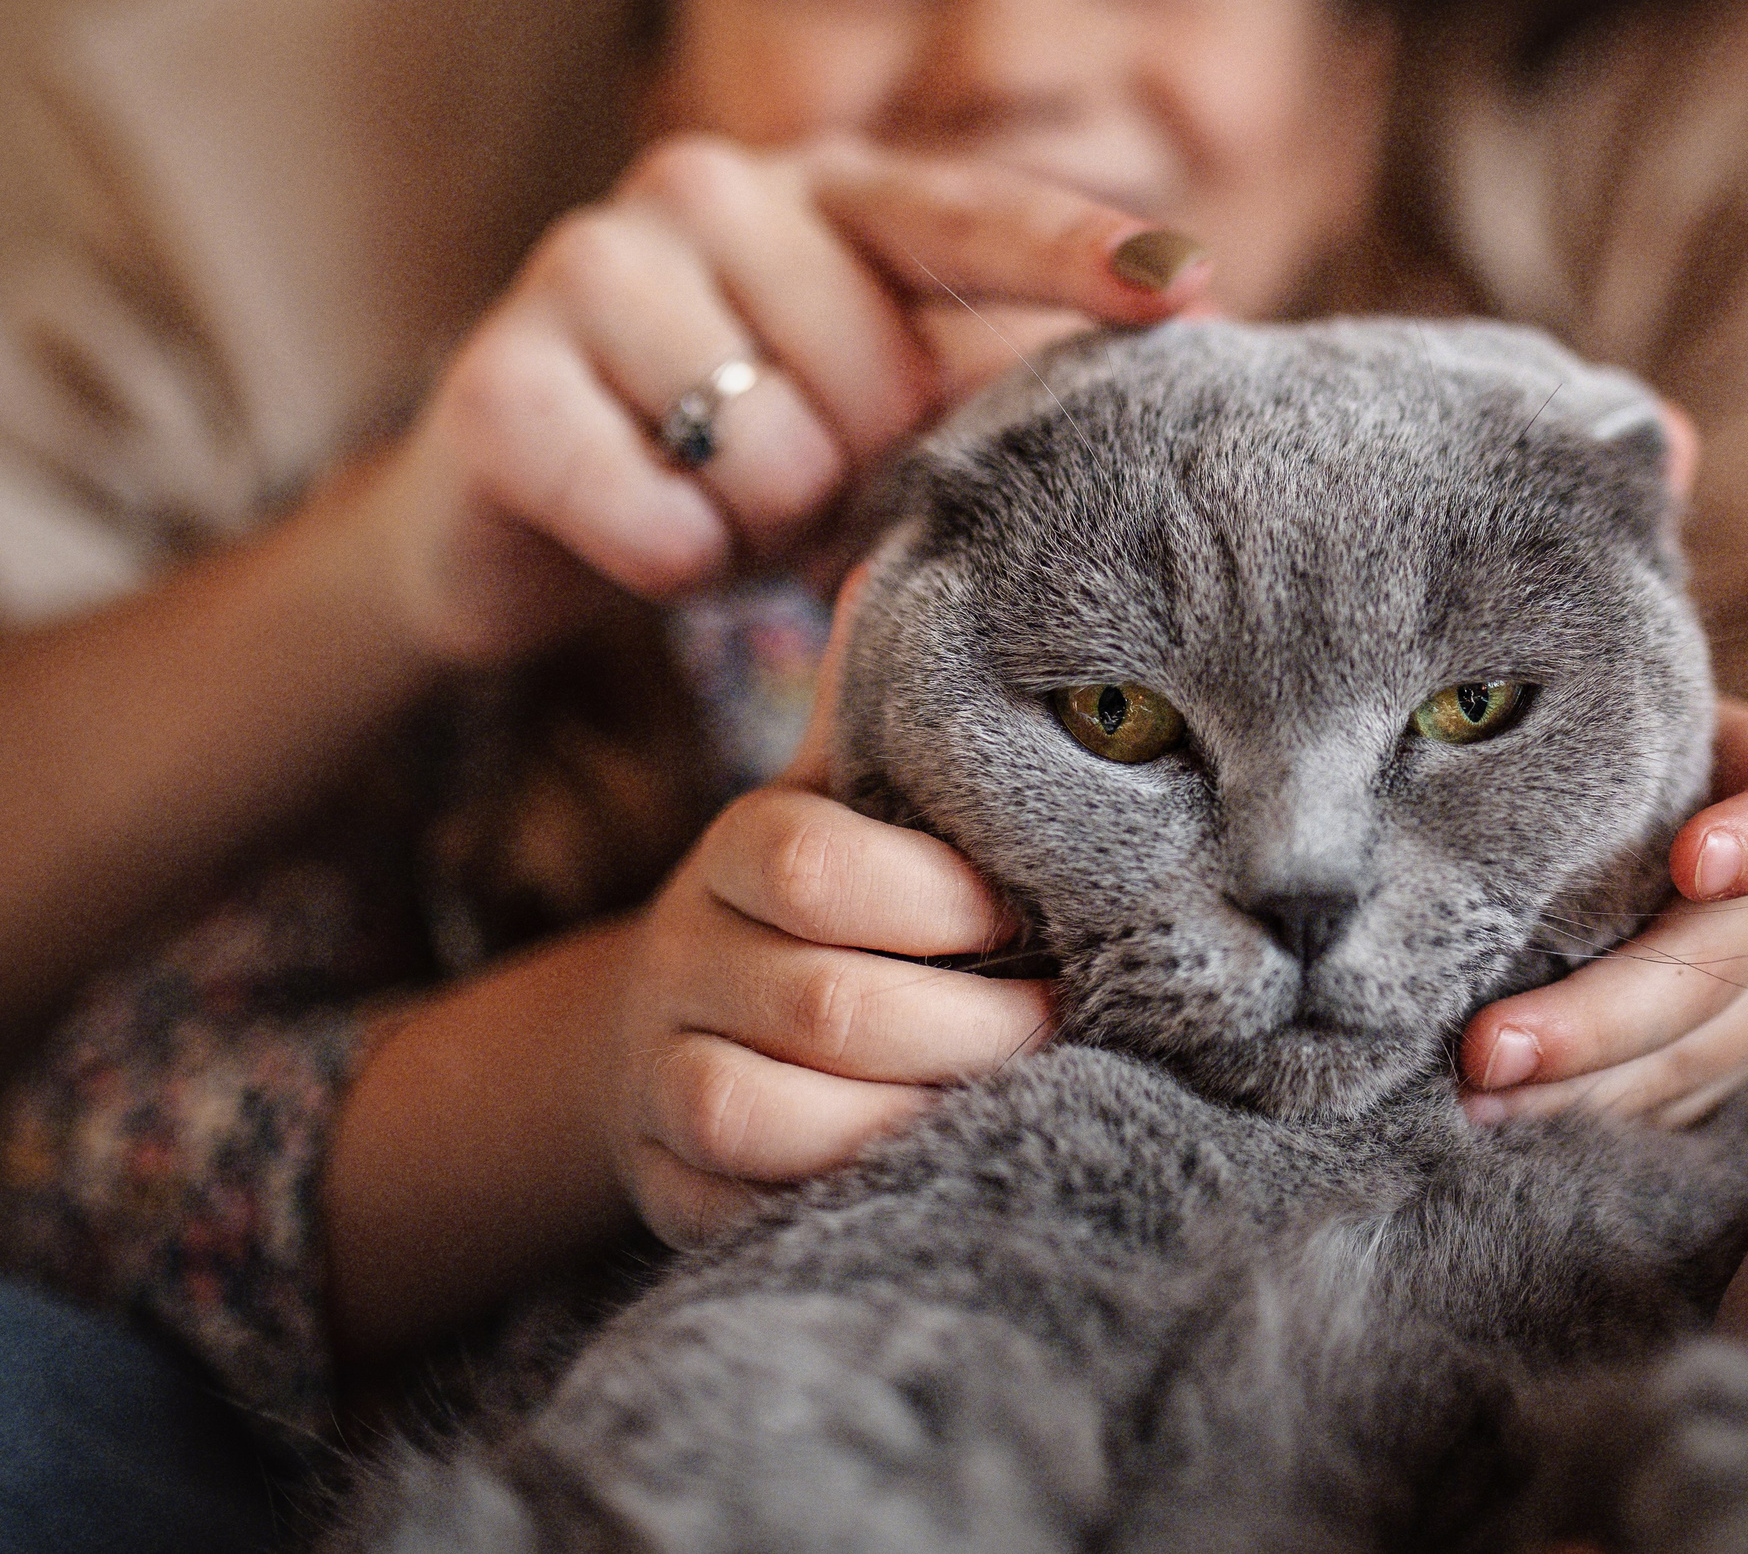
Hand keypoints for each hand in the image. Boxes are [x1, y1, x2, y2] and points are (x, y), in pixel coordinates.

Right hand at [361, 133, 1209, 668]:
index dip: (1078, 257)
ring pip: (766, 454)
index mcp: (831, 191)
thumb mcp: (886, 408)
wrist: (539, 512)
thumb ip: (1001, 374)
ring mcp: (588, 264)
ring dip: (761, 527)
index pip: (971, 217)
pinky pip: (655, 516)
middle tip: (804, 486)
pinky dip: (671, 562)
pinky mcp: (497, 381)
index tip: (1185, 290)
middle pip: (874, 385)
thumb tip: (1196, 338)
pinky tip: (646, 533)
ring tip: (724, 505)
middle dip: (857, 476)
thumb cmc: (754, 448)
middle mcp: (709, 189)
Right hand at [602, 566, 1053, 1245]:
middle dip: (974, 1026)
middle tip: (1067, 1024)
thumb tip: (932, 556)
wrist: (682, 1028)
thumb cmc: (828, 902)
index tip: (1024, 916)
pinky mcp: (667, 1185)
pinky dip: (841, 1195)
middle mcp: (684, 959)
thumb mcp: (856, 799)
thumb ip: (896, 712)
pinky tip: (929, 1165)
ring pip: (766, 1115)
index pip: (814, 859)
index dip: (939, 897)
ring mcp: (664, 1076)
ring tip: (1008, 1103)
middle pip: (826, 1001)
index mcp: (744, 853)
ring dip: (913, 1118)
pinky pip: (740, 1207)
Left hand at [1457, 699, 1747, 1126]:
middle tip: (1490, 1048)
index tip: (1697, 859)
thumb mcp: (1586, 724)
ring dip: (1582, 1090)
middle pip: (1731, 963)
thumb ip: (1559, 738)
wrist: (1571, 813)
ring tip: (1476, 1100)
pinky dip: (1587, 1119)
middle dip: (1604, 1016)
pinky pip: (1671, 1109)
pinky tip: (1505, 1124)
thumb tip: (1449, 763)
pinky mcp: (1729, 1068)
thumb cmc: (1572, 746)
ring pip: (1699, 1056)